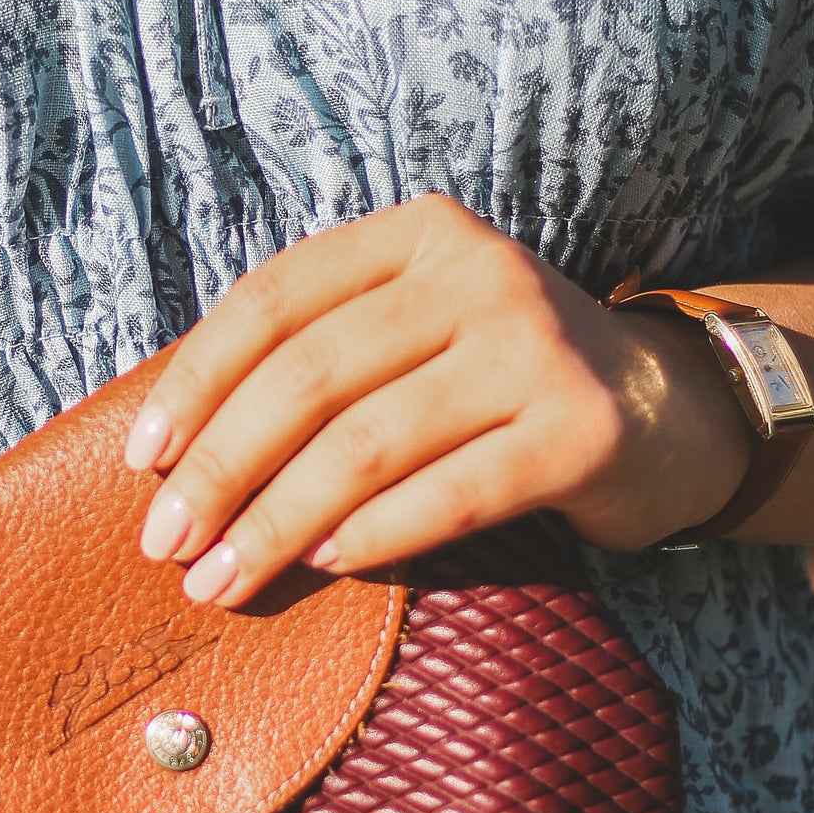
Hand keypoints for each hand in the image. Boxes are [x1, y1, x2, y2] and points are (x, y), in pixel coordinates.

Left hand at [121, 197, 752, 601]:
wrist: (670, 410)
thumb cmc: (498, 380)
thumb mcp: (415, 329)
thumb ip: (319, 353)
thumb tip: (174, 444)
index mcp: (417, 234)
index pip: (274, 298)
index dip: (196, 381)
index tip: (142, 459)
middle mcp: (479, 274)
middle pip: (309, 378)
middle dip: (221, 469)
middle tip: (167, 543)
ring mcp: (536, 350)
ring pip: (367, 445)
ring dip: (277, 523)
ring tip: (223, 578)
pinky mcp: (581, 433)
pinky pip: (449, 495)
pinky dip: (372, 535)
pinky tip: (324, 565)